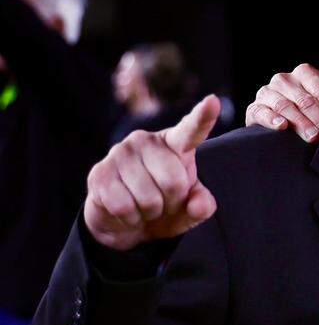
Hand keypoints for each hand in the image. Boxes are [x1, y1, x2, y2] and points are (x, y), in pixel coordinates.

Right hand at [84, 96, 220, 251]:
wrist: (127, 223)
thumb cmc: (166, 207)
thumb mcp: (190, 208)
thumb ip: (202, 205)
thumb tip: (198, 205)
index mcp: (174, 143)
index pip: (191, 130)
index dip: (203, 116)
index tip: (213, 101)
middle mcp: (146, 140)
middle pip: (174, 182)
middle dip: (172, 202)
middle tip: (164, 202)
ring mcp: (119, 153)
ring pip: (148, 198)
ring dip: (151, 212)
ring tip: (145, 206)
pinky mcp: (99, 173)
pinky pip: (124, 207)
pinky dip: (131, 218)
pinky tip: (128, 211)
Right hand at [245, 62, 318, 141]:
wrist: (283, 120)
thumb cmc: (313, 103)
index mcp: (304, 72)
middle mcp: (283, 79)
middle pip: (304, 99)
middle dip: (318, 118)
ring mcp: (267, 93)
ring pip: (285, 106)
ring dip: (301, 123)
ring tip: (313, 137)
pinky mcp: (255, 109)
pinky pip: (262, 113)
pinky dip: (272, 119)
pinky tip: (282, 126)